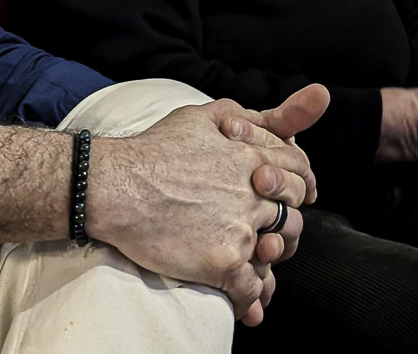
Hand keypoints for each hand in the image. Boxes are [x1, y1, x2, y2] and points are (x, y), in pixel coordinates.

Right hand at [87, 85, 327, 323]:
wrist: (116, 186)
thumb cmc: (151, 150)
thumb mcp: (197, 116)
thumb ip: (234, 114)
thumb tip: (254, 119)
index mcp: (252, 158)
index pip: (299, 173)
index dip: (300, 188)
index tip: (293, 200)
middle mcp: (254, 193)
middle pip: (292, 215)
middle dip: (285, 229)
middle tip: (270, 239)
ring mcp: (241, 228)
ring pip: (276, 253)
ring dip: (269, 264)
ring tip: (256, 272)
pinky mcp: (223, 261)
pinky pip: (251, 287)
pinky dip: (249, 297)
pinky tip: (241, 302)